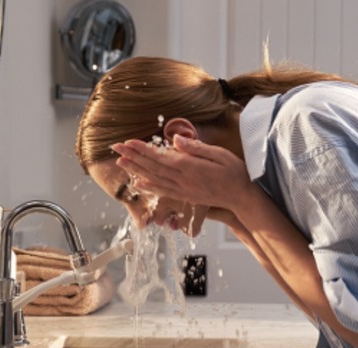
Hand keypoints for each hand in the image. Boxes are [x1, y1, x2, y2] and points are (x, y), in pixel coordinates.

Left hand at [111, 135, 254, 212]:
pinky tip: (137, 183)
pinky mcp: (185, 196)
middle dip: (133, 157)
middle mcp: (183, 180)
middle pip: (152, 167)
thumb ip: (196, 148)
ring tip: (120, 163)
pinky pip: (163, 191)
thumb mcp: (219, 154)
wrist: (242, 197)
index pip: (160, 156)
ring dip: (136, 170)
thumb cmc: (234, 172)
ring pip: (154, 179)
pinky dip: (148, 187)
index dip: (142, 149)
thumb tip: (176, 140)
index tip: (128, 142)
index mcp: (190, 167)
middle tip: (116, 148)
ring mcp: (183, 190)